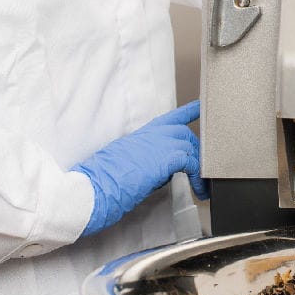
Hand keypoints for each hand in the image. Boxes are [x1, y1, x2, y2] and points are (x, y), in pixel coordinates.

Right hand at [73, 100, 207, 236]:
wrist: (93, 188)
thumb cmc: (103, 181)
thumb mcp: (126, 162)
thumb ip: (147, 159)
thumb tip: (163, 169)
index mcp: (141, 135)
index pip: (171, 117)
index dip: (189, 111)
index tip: (200, 105)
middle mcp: (152, 134)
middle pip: (184, 133)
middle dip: (195, 151)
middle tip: (199, 171)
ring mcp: (160, 143)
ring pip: (191, 146)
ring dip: (198, 166)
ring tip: (201, 186)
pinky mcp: (167, 158)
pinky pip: (192, 163)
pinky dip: (198, 177)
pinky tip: (198, 189)